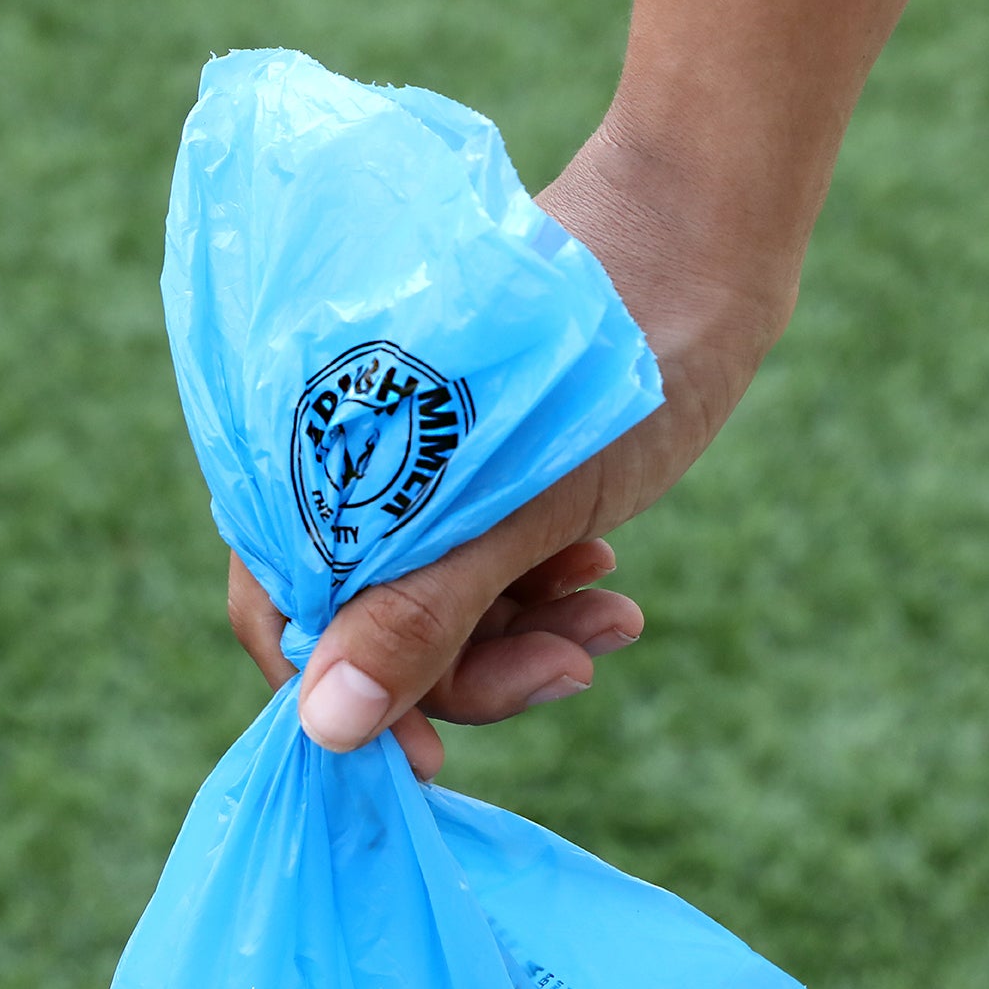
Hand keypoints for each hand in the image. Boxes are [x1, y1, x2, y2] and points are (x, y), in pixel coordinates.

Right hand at [226, 127, 796, 777]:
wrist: (703, 228)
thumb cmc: (611, 353)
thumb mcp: (521, 510)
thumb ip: (419, 619)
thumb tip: (325, 729)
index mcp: (319, 460)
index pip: (284, 615)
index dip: (346, 699)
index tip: (430, 760)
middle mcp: (352, 472)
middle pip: (372, 630)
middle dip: (474, 672)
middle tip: (572, 671)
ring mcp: (416, 476)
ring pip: (441, 613)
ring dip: (526, 640)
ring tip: (611, 620)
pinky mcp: (476, 479)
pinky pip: (487, 576)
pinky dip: (544, 599)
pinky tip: (608, 588)